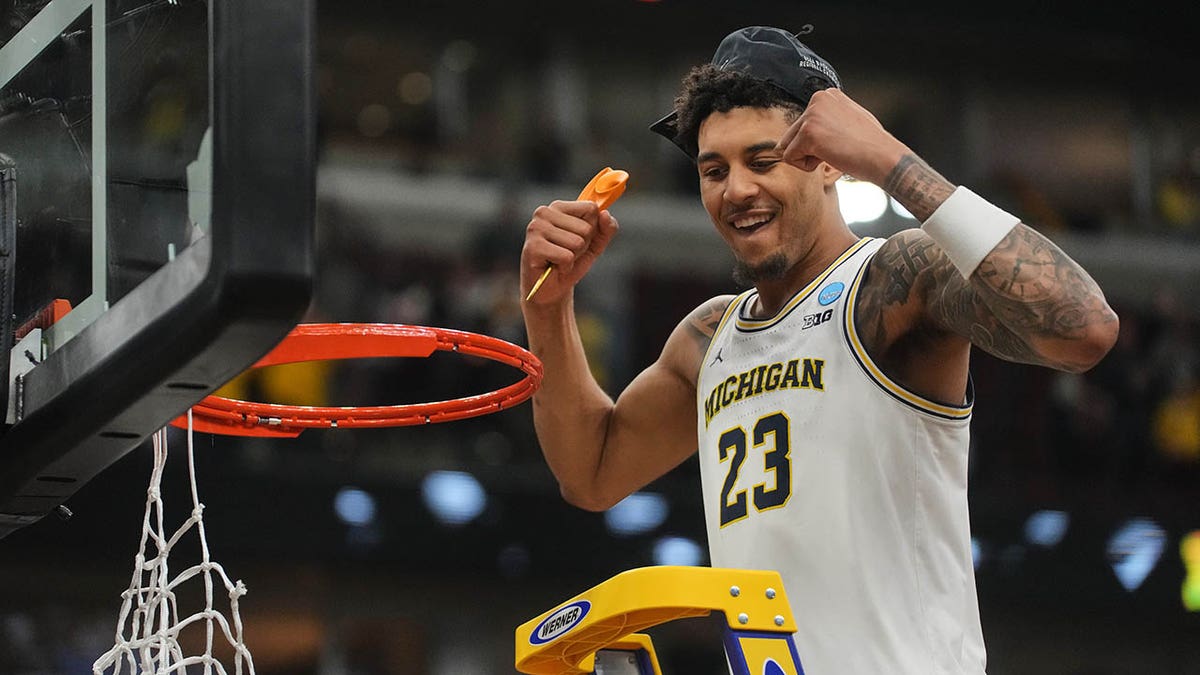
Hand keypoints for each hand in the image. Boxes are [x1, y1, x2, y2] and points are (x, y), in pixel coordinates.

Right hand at [521, 200, 618, 303]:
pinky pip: (566, 257)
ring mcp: (536, 229)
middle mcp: (544, 213)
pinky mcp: (533, 247)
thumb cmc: (571, 262)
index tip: (577, 239)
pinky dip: (565, 267)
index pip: (590, 208)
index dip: (591, 230)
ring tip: (559, 260)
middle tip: (567, 253)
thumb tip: (605, 214)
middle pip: (586, 228)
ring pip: (577, 242)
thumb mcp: (595, 244)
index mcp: (558, 207)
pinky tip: (554, 267)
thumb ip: (606, 228)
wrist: (551, 289)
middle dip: (582, 246)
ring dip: (573, 257)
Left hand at [775, 88, 910, 185]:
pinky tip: (830, 157)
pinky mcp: (807, 133)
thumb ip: (827, 120)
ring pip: (789, 146)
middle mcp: (818, 99)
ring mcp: (812, 115)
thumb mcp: (847, 120)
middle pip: (792, 134)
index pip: (802, 125)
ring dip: (809, 157)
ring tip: (835, 152)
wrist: (884, 157)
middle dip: (810, 149)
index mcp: (827, 95)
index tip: (843, 140)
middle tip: (839, 148)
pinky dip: (807, 166)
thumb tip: (806, 131)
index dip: (819, 141)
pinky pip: (790, 158)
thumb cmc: (871, 145)